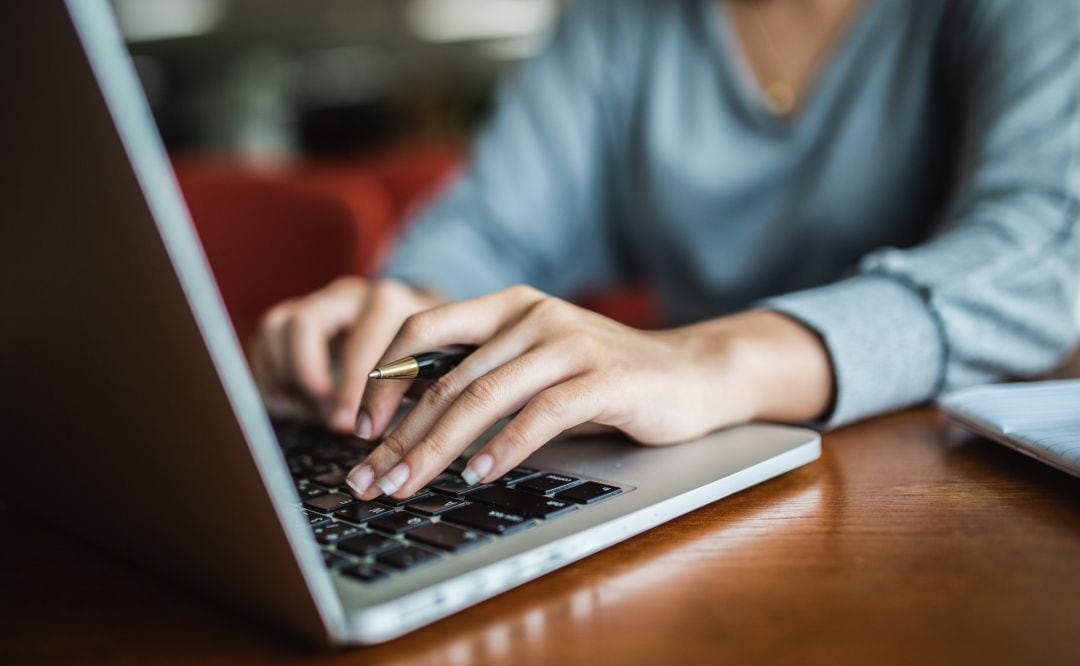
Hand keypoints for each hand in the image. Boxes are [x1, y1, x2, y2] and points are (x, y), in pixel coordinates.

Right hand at [251, 277, 442, 431]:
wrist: (424, 320)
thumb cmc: (429, 351)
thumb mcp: (433, 365)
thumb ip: (415, 388)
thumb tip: (392, 434)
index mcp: (387, 302)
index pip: (360, 340)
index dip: (350, 388)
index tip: (350, 424)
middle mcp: (349, 295)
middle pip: (304, 324)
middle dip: (309, 378)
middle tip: (326, 416)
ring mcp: (320, 301)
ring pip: (278, 328)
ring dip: (287, 375)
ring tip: (310, 410)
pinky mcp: (299, 314)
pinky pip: (267, 337)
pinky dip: (271, 373)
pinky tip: (293, 401)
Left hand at [343, 284, 833, 499]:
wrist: (690, 375)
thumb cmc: (603, 377)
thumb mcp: (535, 365)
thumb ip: (483, 376)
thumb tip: (410, 424)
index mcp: (506, 305)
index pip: (421, 327)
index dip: (382, 378)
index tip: (357, 430)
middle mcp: (531, 314)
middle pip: (446, 378)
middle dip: (400, 435)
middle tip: (369, 479)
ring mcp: (567, 342)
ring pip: (483, 397)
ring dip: (437, 449)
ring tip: (407, 487)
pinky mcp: (602, 376)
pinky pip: (539, 414)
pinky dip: (502, 449)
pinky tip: (476, 476)